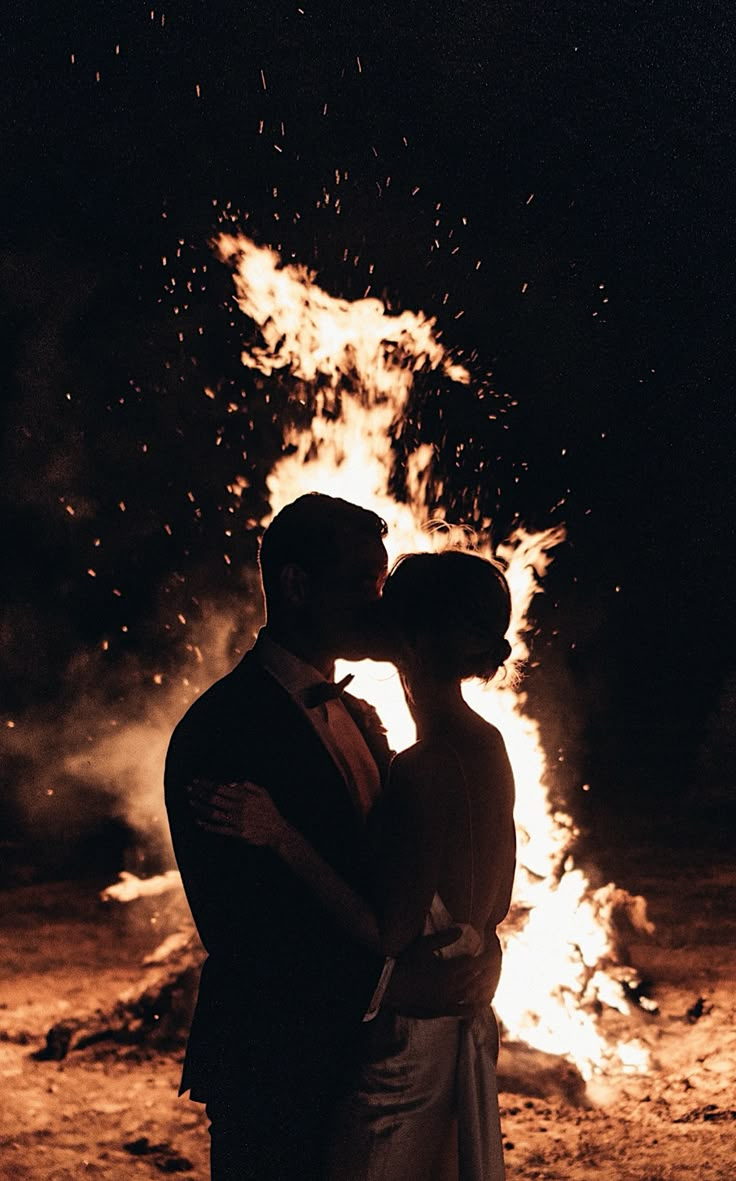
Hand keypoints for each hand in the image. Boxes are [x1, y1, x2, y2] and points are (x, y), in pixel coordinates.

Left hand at [187, 779, 285, 846]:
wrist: (277, 831)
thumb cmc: (269, 810)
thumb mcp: (264, 793)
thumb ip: (250, 786)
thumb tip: (235, 782)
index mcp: (243, 796)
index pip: (220, 788)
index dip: (206, 784)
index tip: (196, 780)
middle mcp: (238, 807)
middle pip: (213, 798)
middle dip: (199, 792)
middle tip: (187, 788)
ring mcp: (236, 821)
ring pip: (213, 813)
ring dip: (200, 807)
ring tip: (190, 801)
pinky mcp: (236, 833)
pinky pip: (218, 829)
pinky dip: (207, 825)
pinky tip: (198, 821)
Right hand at [385, 928, 502, 1017]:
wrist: (387, 987)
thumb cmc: (403, 962)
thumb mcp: (422, 945)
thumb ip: (442, 939)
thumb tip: (460, 930)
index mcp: (448, 970)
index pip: (473, 964)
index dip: (485, 958)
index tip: (494, 953)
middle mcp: (451, 987)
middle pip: (474, 979)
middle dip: (486, 972)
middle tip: (494, 966)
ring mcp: (446, 1000)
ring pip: (470, 995)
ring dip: (482, 988)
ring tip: (490, 982)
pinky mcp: (440, 1010)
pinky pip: (461, 1011)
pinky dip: (473, 1008)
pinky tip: (481, 1006)